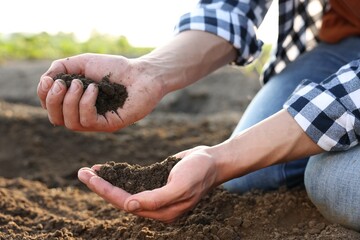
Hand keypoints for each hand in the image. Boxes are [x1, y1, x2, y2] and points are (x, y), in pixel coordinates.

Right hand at [37, 53, 164, 131]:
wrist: (143, 73)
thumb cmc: (115, 68)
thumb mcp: (82, 62)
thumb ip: (60, 68)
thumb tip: (45, 81)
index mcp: (76, 102)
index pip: (51, 108)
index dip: (44, 95)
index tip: (50, 80)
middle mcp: (84, 115)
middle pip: (56, 119)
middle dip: (53, 100)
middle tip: (63, 83)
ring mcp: (97, 122)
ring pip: (70, 123)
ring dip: (70, 101)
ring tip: (81, 83)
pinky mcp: (110, 124)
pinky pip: (88, 121)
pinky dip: (86, 103)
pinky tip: (94, 89)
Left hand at [77, 146, 218, 221]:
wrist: (213, 161)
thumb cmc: (200, 172)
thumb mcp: (181, 185)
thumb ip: (156, 199)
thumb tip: (129, 207)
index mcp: (161, 211)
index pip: (127, 203)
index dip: (106, 191)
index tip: (90, 178)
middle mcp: (155, 206)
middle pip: (121, 198)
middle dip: (101, 186)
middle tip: (82, 173)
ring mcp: (155, 194)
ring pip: (124, 190)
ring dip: (106, 181)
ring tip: (88, 171)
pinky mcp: (155, 183)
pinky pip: (132, 181)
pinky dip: (118, 175)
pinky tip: (107, 169)